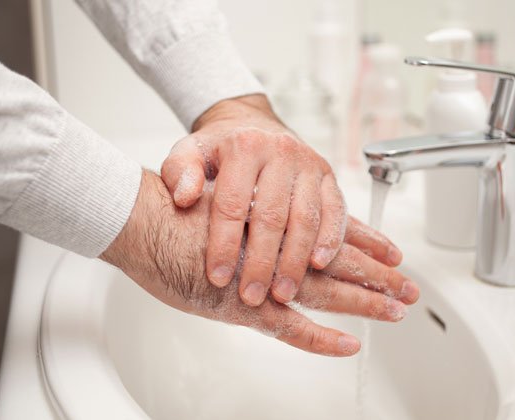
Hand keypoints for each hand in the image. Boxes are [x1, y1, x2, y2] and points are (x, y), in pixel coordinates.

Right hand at [101, 170, 418, 356]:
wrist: (144, 218)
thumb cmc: (177, 210)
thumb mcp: (222, 198)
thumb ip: (253, 210)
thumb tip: (275, 216)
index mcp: (276, 220)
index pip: (332, 233)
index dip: (365, 243)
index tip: (393, 255)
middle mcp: (276, 247)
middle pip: (338, 263)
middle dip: (378, 276)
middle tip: (409, 290)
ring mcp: (262, 279)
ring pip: (326, 292)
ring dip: (363, 302)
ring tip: (396, 311)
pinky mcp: (242, 306)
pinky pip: (289, 328)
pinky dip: (318, 338)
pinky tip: (347, 346)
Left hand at [161, 94, 376, 307]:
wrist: (253, 126)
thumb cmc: (220, 149)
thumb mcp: (189, 152)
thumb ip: (179, 172)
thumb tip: (184, 198)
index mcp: (243, 146)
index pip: (232, 204)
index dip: (224, 244)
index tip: (217, 277)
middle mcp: (280, 152)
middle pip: (272, 216)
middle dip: (262, 262)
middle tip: (252, 295)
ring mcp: (308, 164)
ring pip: (306, 218)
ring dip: (295, 260)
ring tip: (283, 293)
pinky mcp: (328, 176)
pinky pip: (335, 210)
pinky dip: (329, 239)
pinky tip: (319, 265)